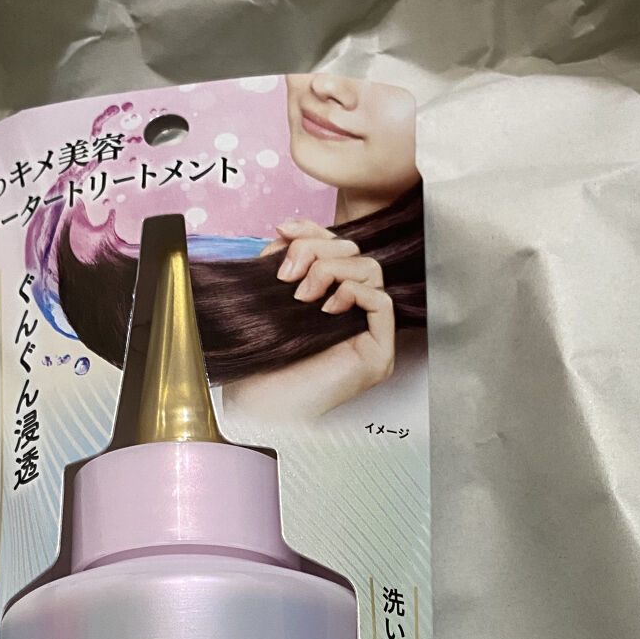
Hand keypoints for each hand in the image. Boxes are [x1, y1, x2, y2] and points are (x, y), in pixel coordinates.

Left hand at [226, 219, 395, 421]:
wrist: (257, 408)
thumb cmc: (261, 365)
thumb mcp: (266, 297)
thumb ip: (280, 261)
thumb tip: (285, 233)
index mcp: (329, 300)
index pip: (337, 248)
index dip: (314, 230)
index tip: (283, 230)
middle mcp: (353, 315)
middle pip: (355, 253)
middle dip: (317, 251)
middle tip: (287, 277)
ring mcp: (369, 335)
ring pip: (371, 271)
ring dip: (332, 271)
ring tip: (303, 296)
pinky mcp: (379, 354)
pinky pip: (382, 302)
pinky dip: (353, 293)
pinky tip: (326, 309)